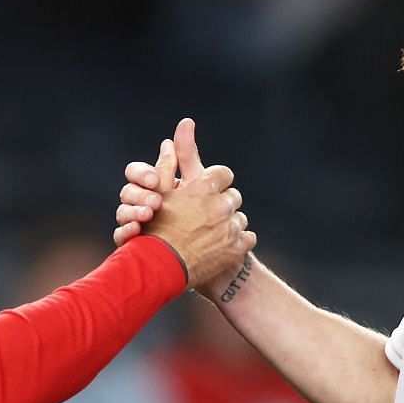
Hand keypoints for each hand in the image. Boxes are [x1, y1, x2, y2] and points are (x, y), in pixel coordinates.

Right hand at [135, 119, 253, 289]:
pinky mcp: (238, 248)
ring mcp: (231, 228)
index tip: (207, 192)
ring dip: (229, 224)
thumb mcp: (159, 192)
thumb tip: (176, 133)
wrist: (160, 270)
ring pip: (240, 219)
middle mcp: (221, 205)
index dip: (215, 183)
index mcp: (204, 187)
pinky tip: (221, 247)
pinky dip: (237, 242)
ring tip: (210, 235)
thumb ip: (171, 162)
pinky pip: (248, 238)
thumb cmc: (155, 229)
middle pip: (233, 197)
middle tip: (206, 217)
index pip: (224, 174)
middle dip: (222, 204)